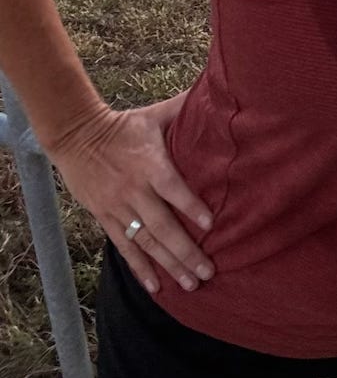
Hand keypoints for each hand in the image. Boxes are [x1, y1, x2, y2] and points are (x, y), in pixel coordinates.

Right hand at [47, 94, 214, 295]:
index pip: (173, 188)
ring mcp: (118, 207)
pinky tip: (155, 287)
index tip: (211, 225)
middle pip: (162, 225)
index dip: (191, 206)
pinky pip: (124, 247)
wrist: (75, 136)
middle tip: (208, 271)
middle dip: (186, 251)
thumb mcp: (155, 114)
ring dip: (168, 264)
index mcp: (150, 164)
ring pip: (146, 242)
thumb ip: (185, 108)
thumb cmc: (124, 124)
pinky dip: (140, 268)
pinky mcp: (105, 218)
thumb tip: (219, 91)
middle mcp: (135, 190)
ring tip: (190, 284)